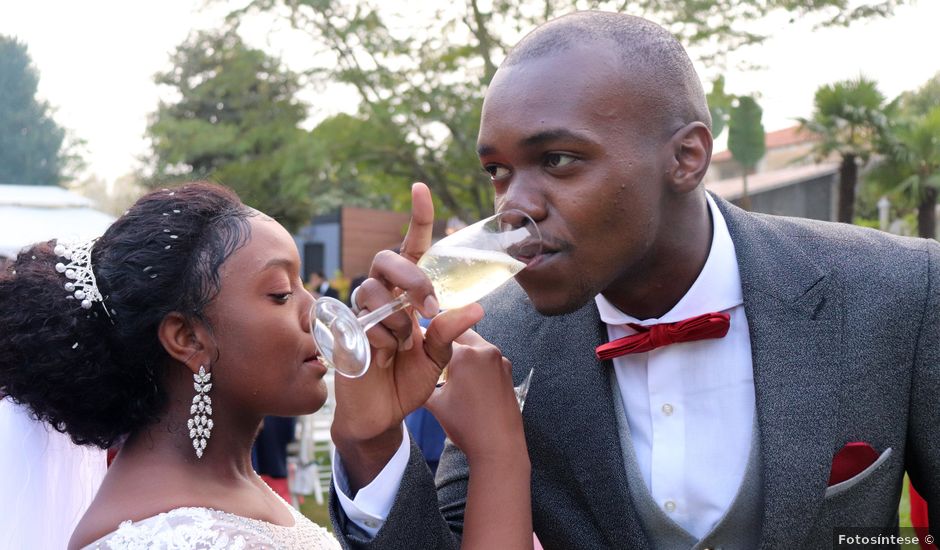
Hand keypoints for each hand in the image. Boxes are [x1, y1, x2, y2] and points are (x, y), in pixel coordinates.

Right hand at [331, 183, 481, 488]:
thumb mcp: (438, 358)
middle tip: (430, 307)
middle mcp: (384, 296)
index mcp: (410, 295)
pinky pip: (364, 318)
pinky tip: (383, 357)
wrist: (381, 415)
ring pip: (374, 289)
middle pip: (389, 259)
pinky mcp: (344, 327)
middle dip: (412, 277)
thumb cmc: (408, 383)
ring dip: (397, 318)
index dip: (417, 217)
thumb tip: (476, 307)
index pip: (414, 248)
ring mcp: (362, 310)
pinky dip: (381, 338)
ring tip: (403, 345)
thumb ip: (450, 332)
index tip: (421, 188)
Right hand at [425, 329, 525, 463]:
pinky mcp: (508, 371)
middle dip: (447, 341)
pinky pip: (487, 359)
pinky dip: (476, 363)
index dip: (426, 342)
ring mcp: (500, 360)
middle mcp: (485, 351)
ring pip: (476, 346)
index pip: (438, 337)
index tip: (419, 348)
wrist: (499, 446)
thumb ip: (422, 383)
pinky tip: (468, 380)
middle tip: (434, 354)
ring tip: (450, 368)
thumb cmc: (466, 426)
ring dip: (463, 351)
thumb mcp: (435, 404)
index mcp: (465, 354)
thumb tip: (412, 375)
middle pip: (460, 335)